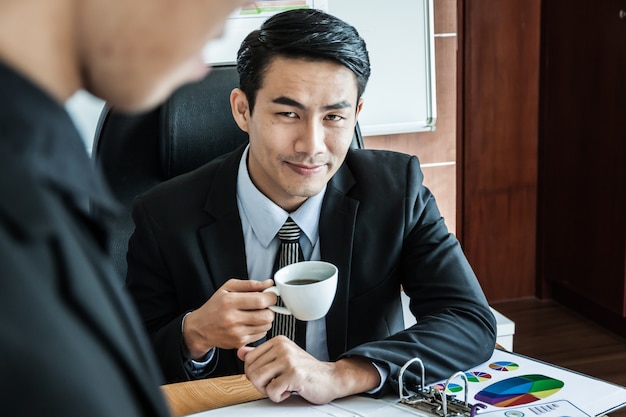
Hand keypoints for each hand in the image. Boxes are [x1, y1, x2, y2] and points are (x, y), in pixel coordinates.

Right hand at [183, 279, 275, 358]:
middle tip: (265, 305)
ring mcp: (237, 333)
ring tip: (257, 313)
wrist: (201, 328)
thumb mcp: (227, 288)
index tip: (270, 295)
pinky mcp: (240, 343)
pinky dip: (260, 328)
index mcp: (230, 302)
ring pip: (266, 326)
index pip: (261, 300)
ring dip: (266, 318)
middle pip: (267, 316)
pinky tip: (251, 323)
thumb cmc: (215, 306)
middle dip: (270, 308)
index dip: (270, 297)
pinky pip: (261, 335)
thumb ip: (249, 284)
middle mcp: (233, 319)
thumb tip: (268, 283)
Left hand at [237, 337, 380, 403]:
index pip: (248, 359)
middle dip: (260, 384)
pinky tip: (289, 390)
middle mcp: (282, 347)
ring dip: (267, 390)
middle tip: (275, 384)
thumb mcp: (283, 358)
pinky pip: (271, 392)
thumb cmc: (307, 370)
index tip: (268, 377)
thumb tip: (241, 352)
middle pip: (251, 371)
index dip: (254, 374)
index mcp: (278, 341)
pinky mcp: (294, 374)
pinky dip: (278, 397)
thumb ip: (261, 355)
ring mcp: (288, 359)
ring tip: (281, 387)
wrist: (331, 378)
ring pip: (257, 380)